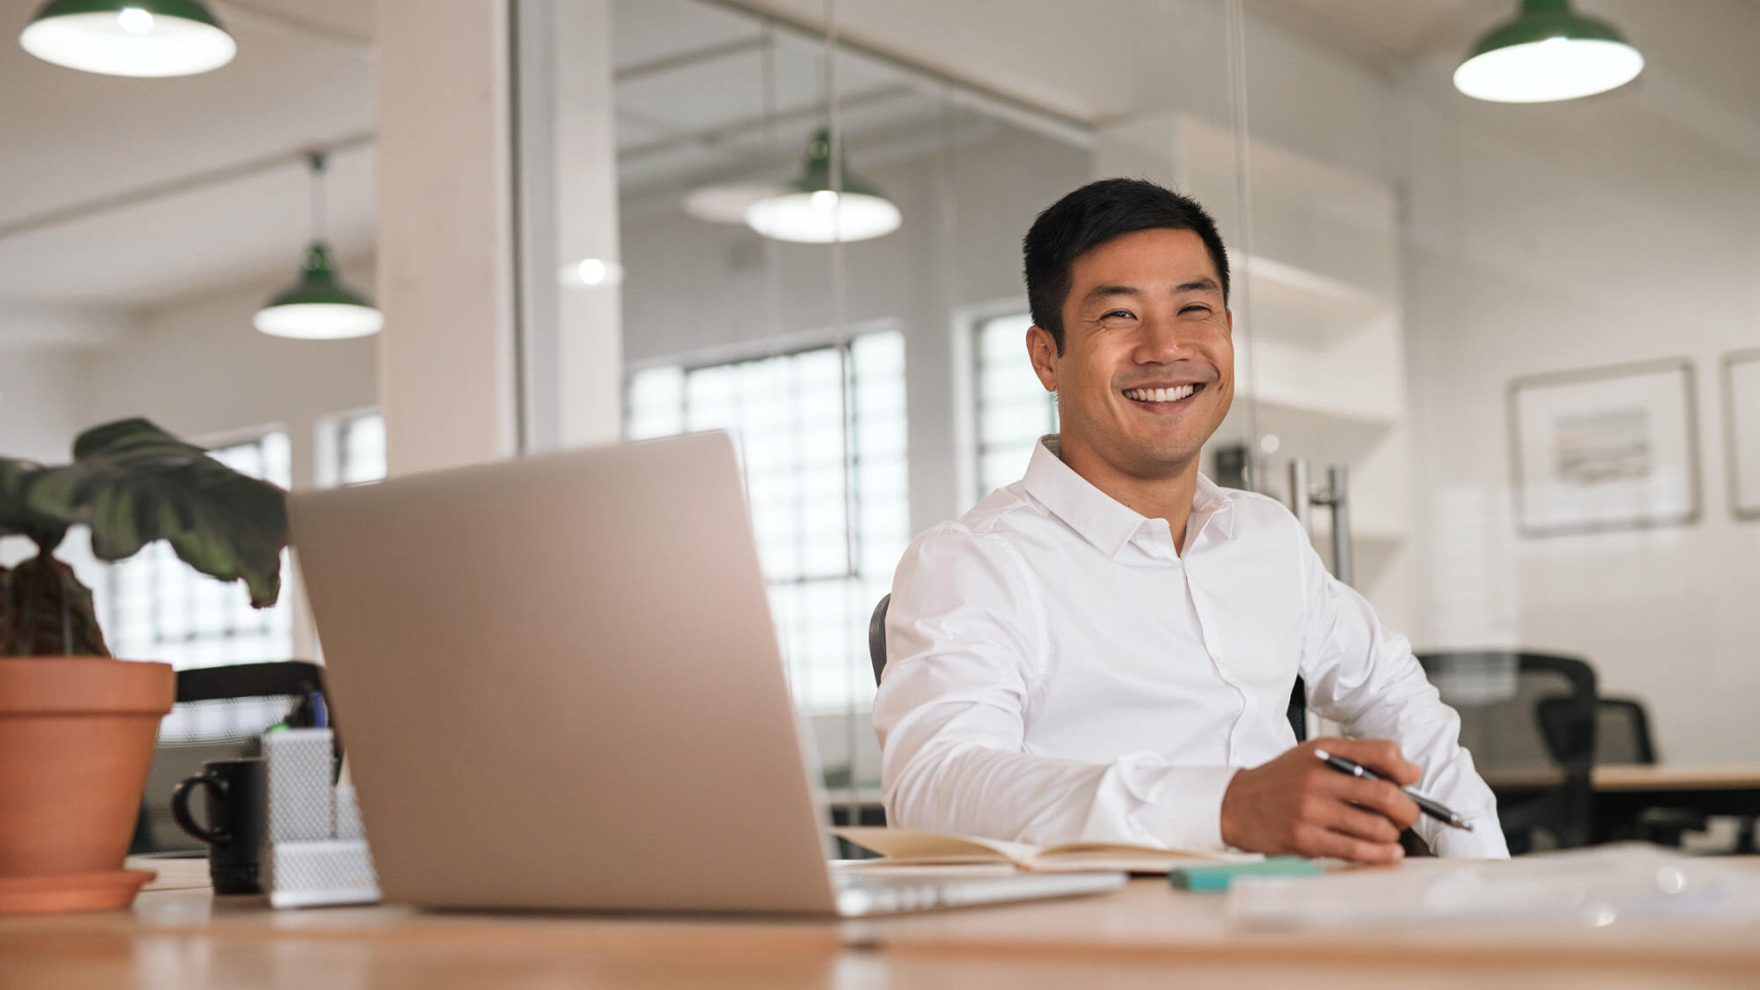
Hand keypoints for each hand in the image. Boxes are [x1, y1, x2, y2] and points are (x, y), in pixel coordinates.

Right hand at [1219, 737, 1420, 863]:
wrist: (1235, 805)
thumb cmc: (1280, 782)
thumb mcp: (1312, 757)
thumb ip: (1358, 759)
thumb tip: (1410, 773)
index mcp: (1324, 752)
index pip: (1382, 752)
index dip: (1404, 770)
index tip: (1409, 781)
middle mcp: (1318, 778)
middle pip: (1385, 794)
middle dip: (1408, 810)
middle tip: (1406, 816)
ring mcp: (1311, 810)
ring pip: (1376, 827)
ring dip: (1392, 835)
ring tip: (1387, 835)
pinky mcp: (1306, 839)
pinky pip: (1356, 850)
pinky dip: (1380, 855)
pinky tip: (1385, 854)